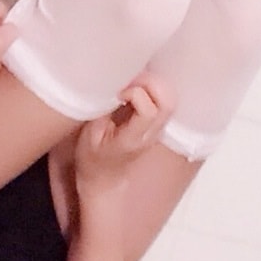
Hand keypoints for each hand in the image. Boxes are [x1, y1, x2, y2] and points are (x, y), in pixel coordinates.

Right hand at [74, 72, 174, 194]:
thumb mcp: (89, 134)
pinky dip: (153, 88)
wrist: (104, 179)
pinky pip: (165, 100)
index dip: (134, 93)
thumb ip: (103, 109)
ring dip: (153, 83)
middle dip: (149, 82)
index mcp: (133, 139)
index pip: (149, 111)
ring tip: (132, 83)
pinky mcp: (157, 124)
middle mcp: (151, 134)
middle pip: (167, 102)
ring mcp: (157, 130)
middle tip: (129, 81)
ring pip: (170, 99)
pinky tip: (136, 88)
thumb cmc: (92, 158)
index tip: (118, 94)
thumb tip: (112, 84)